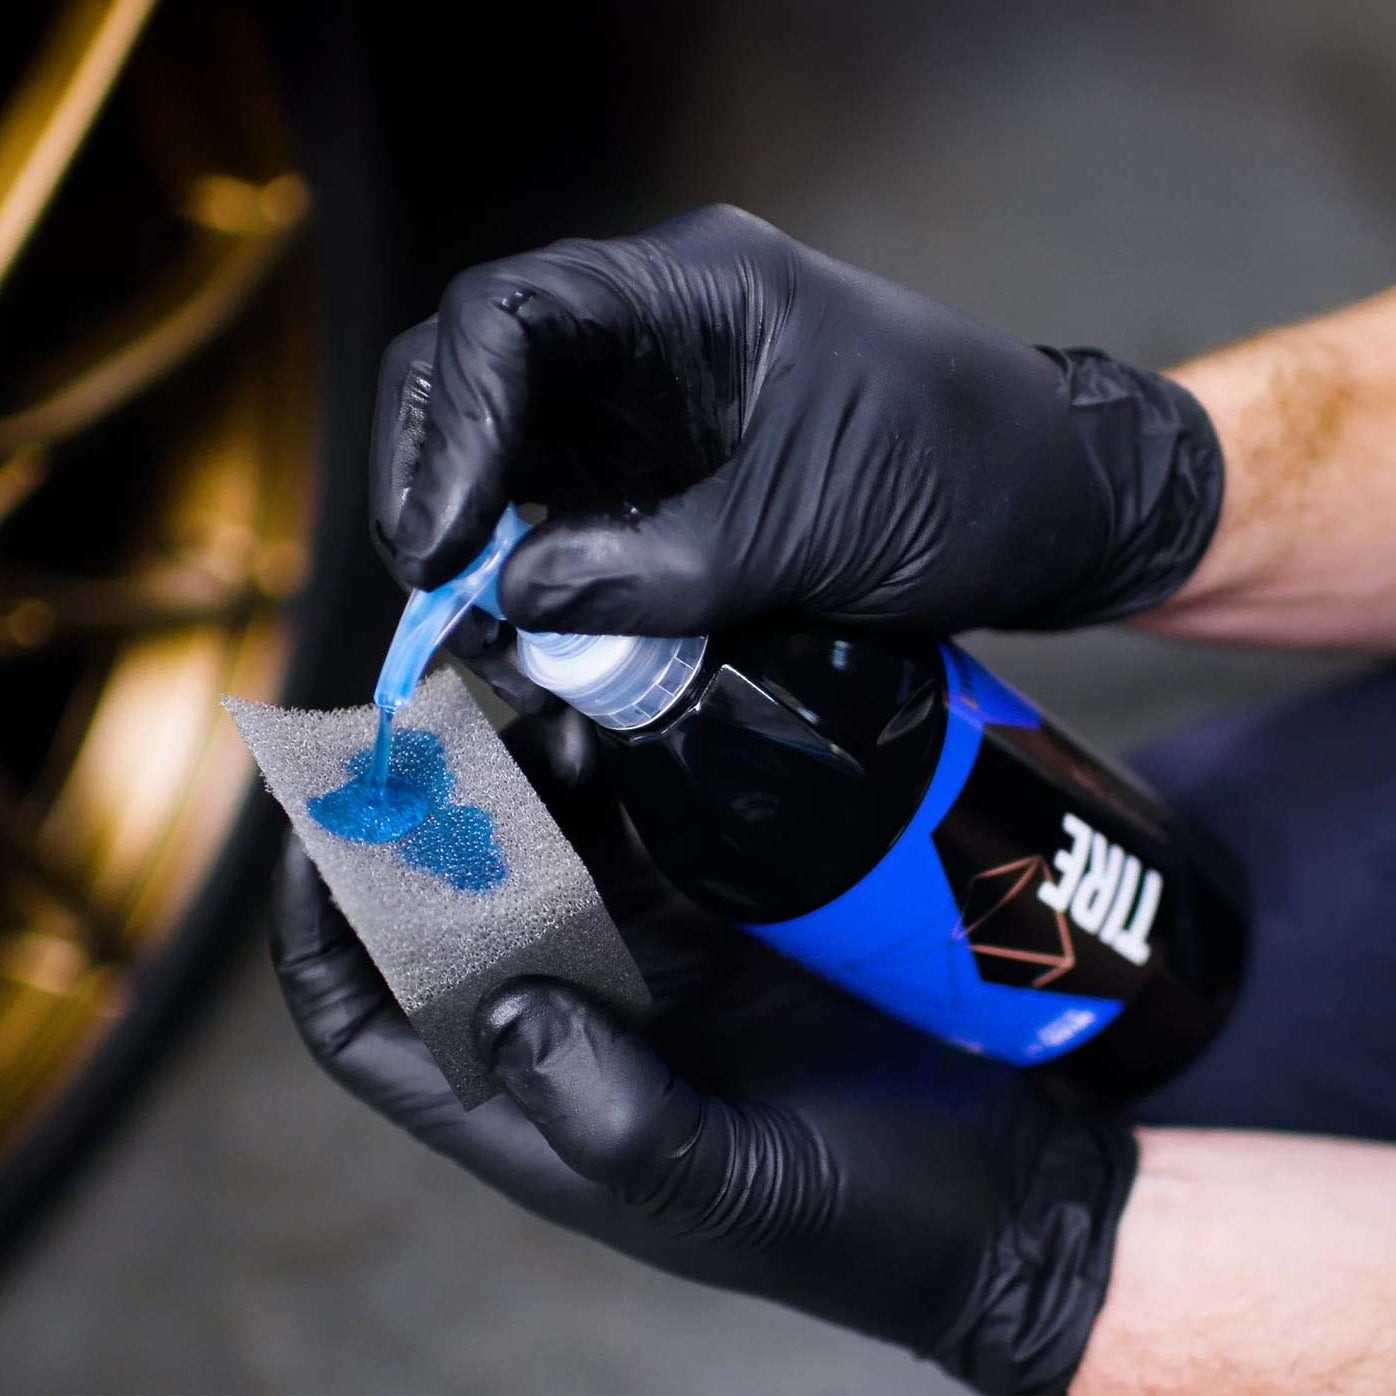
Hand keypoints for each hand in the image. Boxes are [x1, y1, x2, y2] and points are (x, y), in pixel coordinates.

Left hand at [272, 708, 1136, 1393]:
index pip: (367, 1018)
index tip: (316, 827)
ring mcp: (635, 962)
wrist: (997, 1187)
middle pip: (437, 905)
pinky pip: (626, 828)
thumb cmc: (862, 1223)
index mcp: (533, 1105)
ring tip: (520, 695)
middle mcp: (563, 1020)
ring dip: (507, 775)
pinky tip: (606, 717)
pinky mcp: (708, 919)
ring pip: (527, 849)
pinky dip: (602, 772)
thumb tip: (502, 1008)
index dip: (320, 925)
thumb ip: (609, 1115)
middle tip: (423, 716)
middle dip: (413, 814)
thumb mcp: (727, 1189)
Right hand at [370, 204, 1221, 639]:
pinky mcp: (666, 471)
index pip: (511, 316)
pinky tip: (530, 628)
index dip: (450, 422)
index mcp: (694, 291)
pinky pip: (566, 504)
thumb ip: (658, 567)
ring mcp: (655, 402)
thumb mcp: (815, 524)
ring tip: (476, 631)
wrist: (1051, 503)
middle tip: (435, 589)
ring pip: (512, 444)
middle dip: (436, 476)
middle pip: (483, 373)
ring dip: (477, 533)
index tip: (445, 541)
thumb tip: (515, 597)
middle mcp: (654, 332)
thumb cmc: (969, 475)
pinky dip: (534, 565)